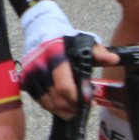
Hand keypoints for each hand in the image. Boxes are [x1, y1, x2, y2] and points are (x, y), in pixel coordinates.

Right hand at [19, 1, 111, 118]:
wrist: (39, 30)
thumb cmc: (65, 39)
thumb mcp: (84, 42)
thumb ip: (98, 52)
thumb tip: (113, 59)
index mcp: (56, 55)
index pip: (65, 87)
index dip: (79, 99)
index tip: (90, 102)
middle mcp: (40, 65)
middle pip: (58, 99)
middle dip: (73, 107)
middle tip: (83, 106)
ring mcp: (31, 73)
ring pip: (48, 103)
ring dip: (63, 110)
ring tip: (74, 108)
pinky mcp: (25, 78)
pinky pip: (39, 100)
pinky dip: (51, 106)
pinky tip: (61, 104)